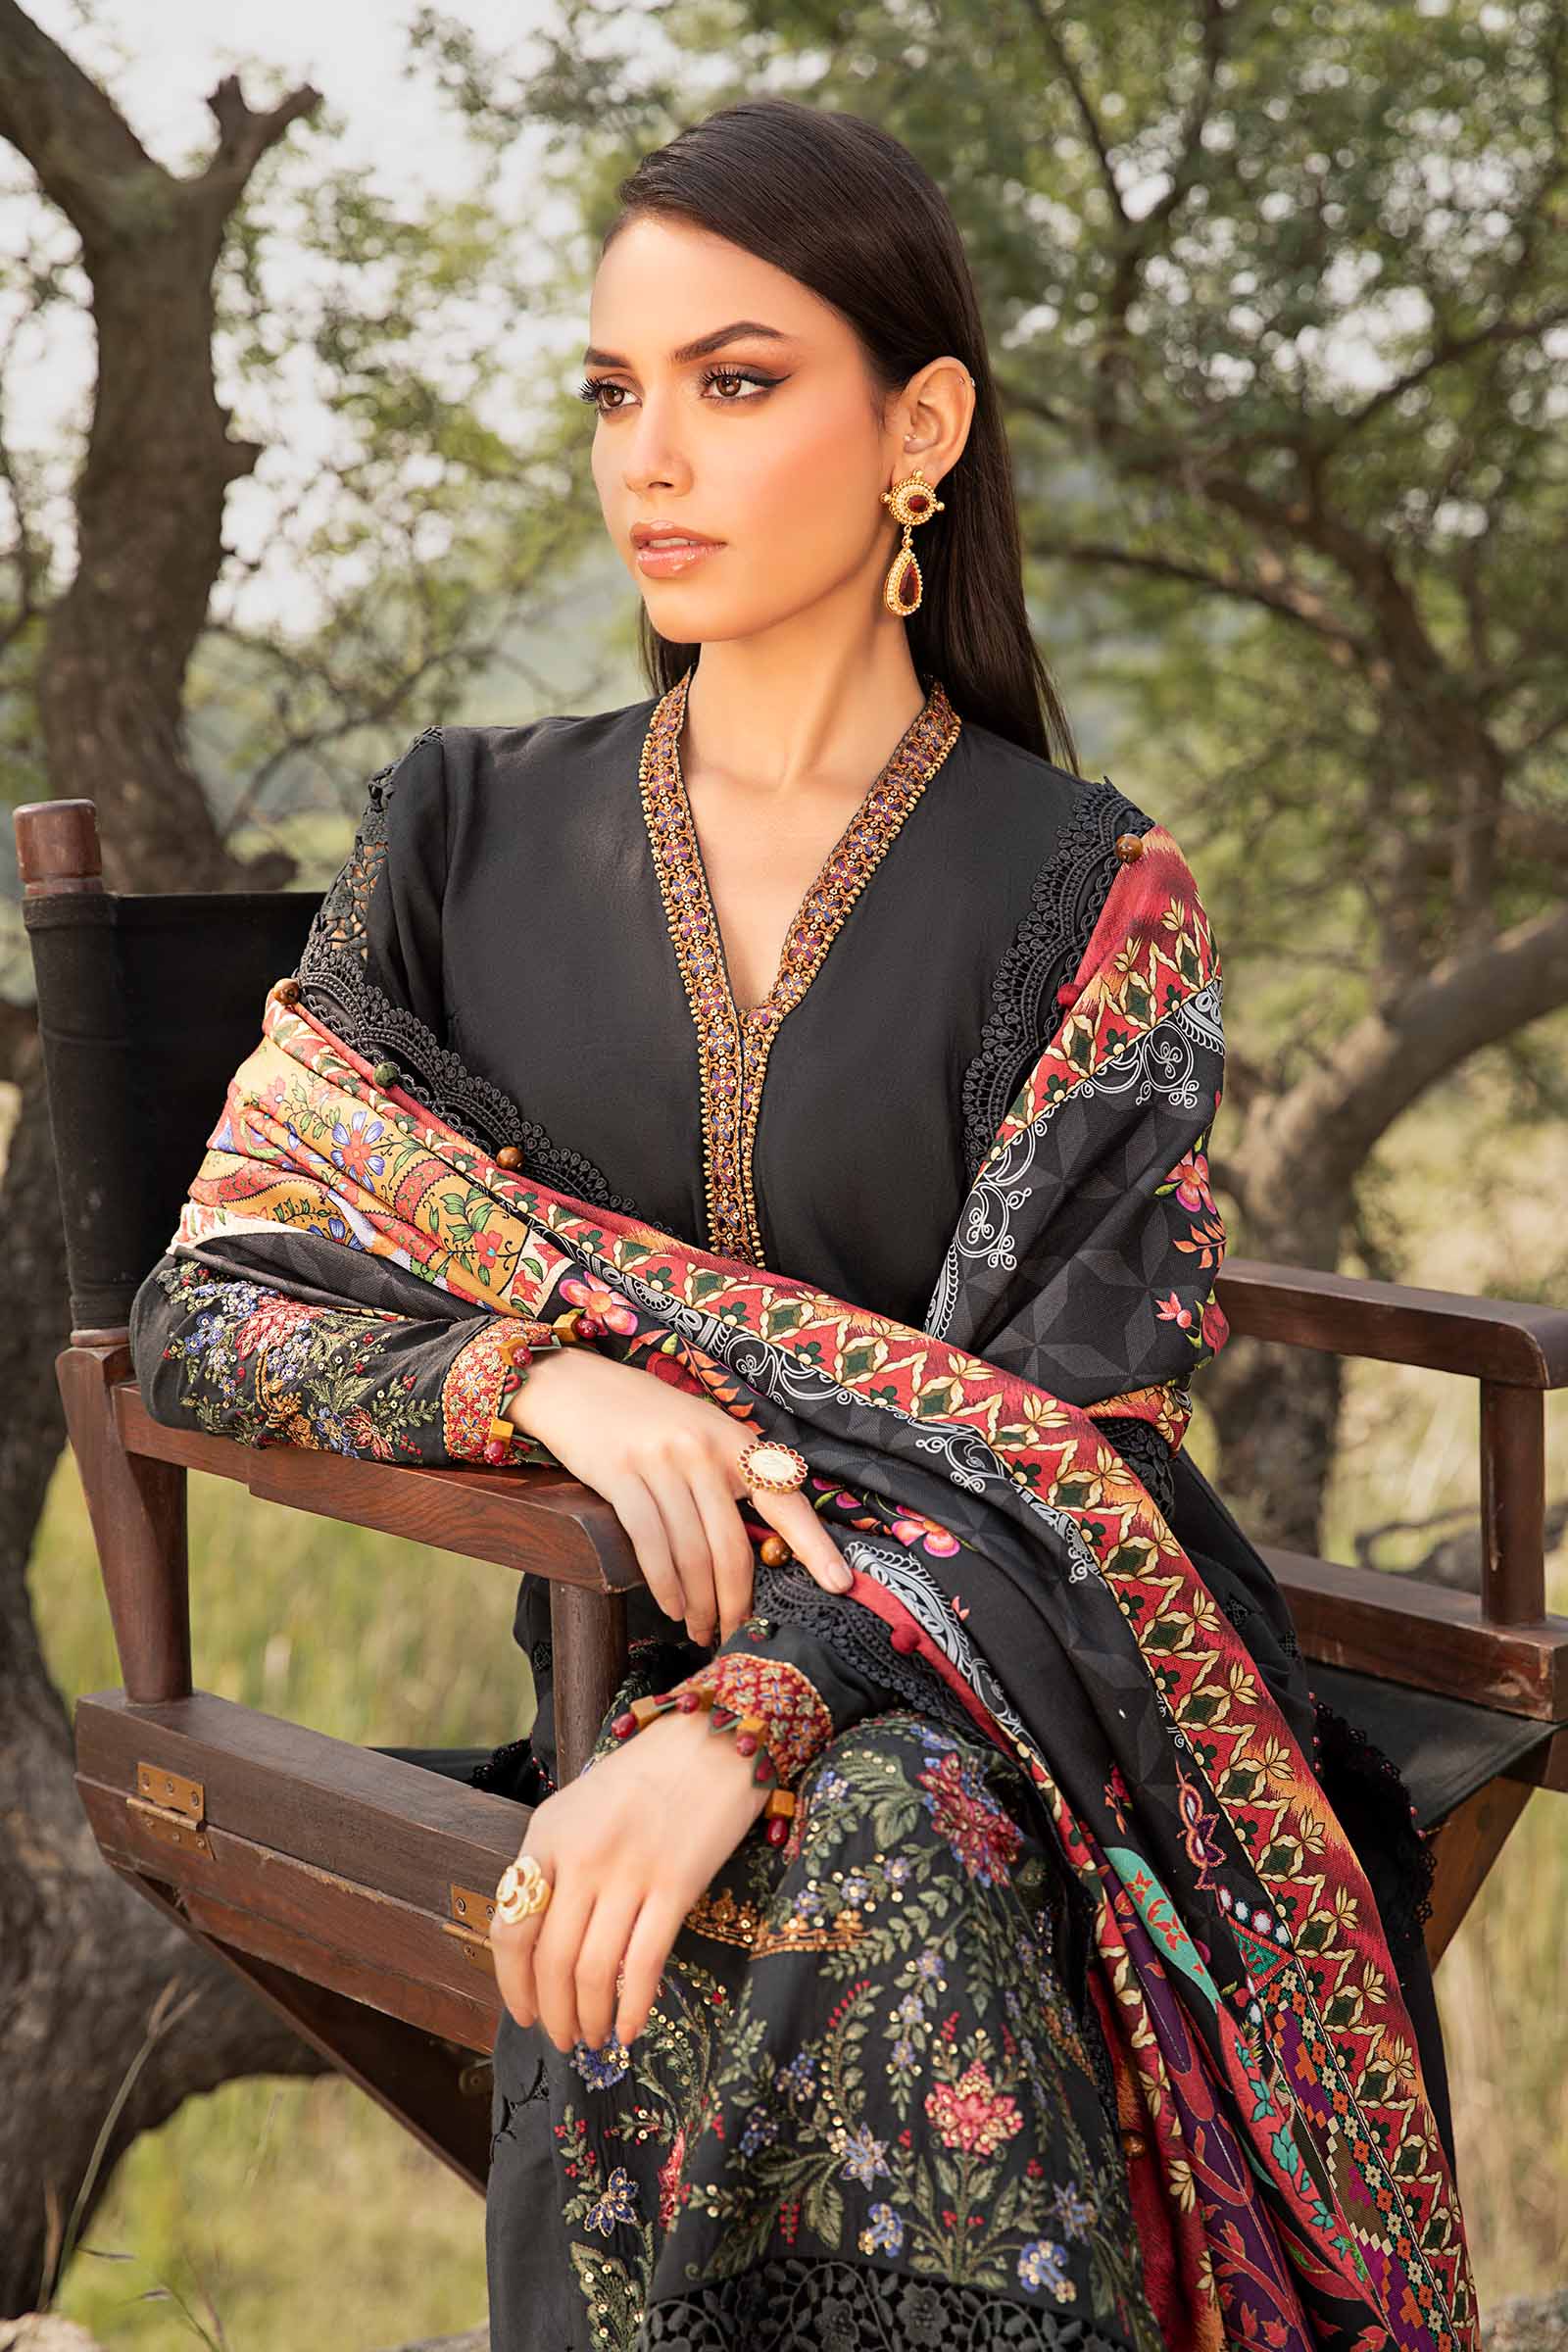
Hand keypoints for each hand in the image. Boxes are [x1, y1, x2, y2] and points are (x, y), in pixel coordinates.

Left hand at [489, 1707, 769, 2049]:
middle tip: (563, 2039)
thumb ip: (556, 1865)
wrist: (712, 1737)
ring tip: (595, 2039)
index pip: (510, 1926)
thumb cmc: (645, 1777)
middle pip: (550, 1959)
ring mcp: (629, 1870)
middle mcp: (581, 1855)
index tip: (523, 2014)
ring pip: (594, 1970)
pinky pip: (644, 1963)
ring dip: (590, 2018)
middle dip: (552, 2013)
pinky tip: (630, 2029)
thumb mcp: (580, 1809)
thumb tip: (539, 1945)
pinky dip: (632, 2007)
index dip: (512, 1983)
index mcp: (547, 1835)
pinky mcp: (677, 1884)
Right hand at [504, 1344, 852, 1643]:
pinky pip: (651, 1545)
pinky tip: (671, 1605)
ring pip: (693, 1553)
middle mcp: (703, 1450)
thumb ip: (728, 1475)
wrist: (575, 1385)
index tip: (840, 1584)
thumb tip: (759, 1541)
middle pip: (733, 1545)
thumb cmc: (642, 1415)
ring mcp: (661, 1463)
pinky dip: (664, 1585)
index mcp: (733, 1439)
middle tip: (735, 1630)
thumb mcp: (699, 1431)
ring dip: (699, 1603)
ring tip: (699, 1628)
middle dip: (737, 1600)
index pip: (785, 1498)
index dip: (815, 1545)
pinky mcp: (620, 1477)